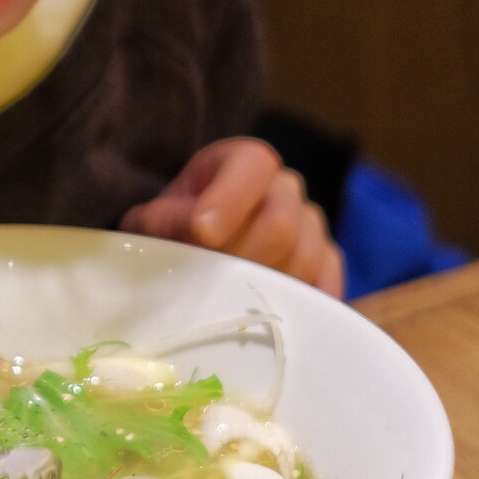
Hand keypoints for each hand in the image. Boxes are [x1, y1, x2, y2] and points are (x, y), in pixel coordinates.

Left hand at [120, 137, 343, 296]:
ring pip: (306, 258)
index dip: (229, 198)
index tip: (202, 232)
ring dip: (266, 286)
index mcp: (242, 162)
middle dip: (243, 258)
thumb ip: (166, 221)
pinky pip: (324, 285)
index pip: (253, 164)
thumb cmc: (170, 236)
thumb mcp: (153, 223)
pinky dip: (298, 305)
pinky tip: (269, 316)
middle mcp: (283, 187)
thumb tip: (195, 232)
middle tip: (211, 283)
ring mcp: (310, 226)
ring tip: (230, 302)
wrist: (190, 261)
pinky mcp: (324, 265)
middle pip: (282, 222)